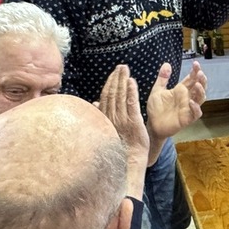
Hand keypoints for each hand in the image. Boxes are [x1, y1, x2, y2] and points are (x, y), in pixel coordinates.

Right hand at [97, 64, 149, 194]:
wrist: (128, 162)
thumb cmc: (119, 147)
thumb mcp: (107, 129)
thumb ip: (102, 115)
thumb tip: (94, 103)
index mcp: (106, 118)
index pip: (106, 96)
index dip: (110, 83)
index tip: (114, 72)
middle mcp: (113, 117)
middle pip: (113, 93)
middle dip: (117, 78)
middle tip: (121, 66)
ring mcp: (123, 119)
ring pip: (121, 96)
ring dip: (123, 81)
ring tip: (125, 69)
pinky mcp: (134, 123)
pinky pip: (132, 105)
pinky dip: (131, 92)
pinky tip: (132, 82)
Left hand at [147, 61, 205, 142]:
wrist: (152, 124)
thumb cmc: (156, 108)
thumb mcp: (157, 90)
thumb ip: (162, 78)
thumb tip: (166, 64)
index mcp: (181, 90)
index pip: (191, 78)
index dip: (195, 71)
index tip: (195, 63)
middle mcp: (187, 98)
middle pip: (199, 87)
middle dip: (201, 80)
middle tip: (199, 73)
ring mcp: (188, 108)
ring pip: (200, 99)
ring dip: (201, 92)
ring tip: (198, 85)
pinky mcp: (187, 118)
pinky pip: (195, 113)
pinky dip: (196, 108)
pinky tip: (192, 102)